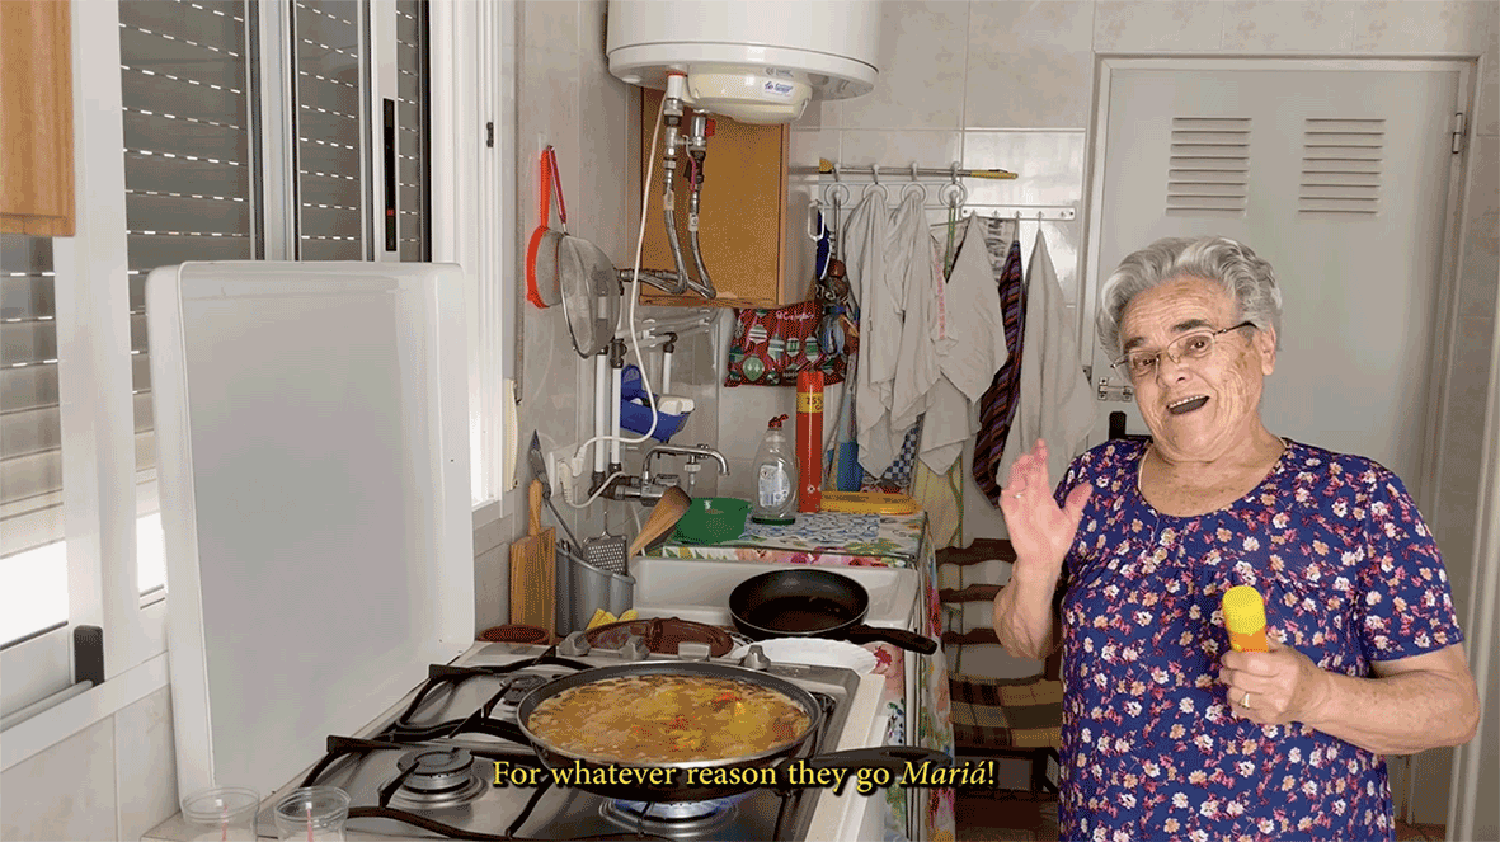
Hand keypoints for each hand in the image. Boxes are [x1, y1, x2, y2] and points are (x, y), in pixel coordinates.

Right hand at [998, 439, 1090, 574]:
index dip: (1040, 458)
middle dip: (1029, 462)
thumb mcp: (1070, 519)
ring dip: (1017, 473)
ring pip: (1016, 485)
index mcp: (1042, 495)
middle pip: (1027, 475)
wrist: (1046, 560)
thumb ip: (1076, 502)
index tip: (1041, 444)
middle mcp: (1030, 498)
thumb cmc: (1054, 541)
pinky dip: (1008, 495)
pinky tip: (1010, 486)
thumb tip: (1088, 486)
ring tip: (1022, 461)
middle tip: (1032, 452)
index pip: (1040, 472)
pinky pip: (1008, 505)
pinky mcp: (1013, 519)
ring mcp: (1020, 507)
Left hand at [1220, 638, 1331, 724]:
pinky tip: (1241, 694)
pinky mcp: (1268, 718)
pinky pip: (1240, 709)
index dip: (1232, 658)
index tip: (1228, 657)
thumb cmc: (1299, 671)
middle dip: (1226, 672)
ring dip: (1230, 686)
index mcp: (1284, 667)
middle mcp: (1280, 688)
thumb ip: (1264, 643)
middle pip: (1239, 679)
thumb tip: (1240, 639)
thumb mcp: (1287, 652)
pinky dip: (1235, 700)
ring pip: (1236, 695)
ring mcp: (1274, 706)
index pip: (1249, 662)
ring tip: (1234, 682)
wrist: (1316, 698)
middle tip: (1227, 669)